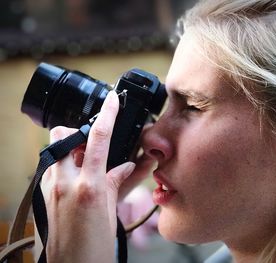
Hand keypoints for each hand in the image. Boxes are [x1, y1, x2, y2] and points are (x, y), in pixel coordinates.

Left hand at [40, 91, 134, 262]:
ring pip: (55, 150)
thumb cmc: (94, 249)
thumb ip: (117, 182)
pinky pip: (52, 168)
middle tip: (94, 142)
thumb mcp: (112, 212)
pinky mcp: (44, 196)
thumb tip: (127, 166)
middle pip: (63, 135)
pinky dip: (66, 165)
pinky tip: (80, 178)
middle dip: (77, 131)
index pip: (98, 138)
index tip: (111, 99)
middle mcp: (64, 182)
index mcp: (88, 186)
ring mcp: (51, 188)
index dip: (107, 114)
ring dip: (71, 148)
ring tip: (88, 163)